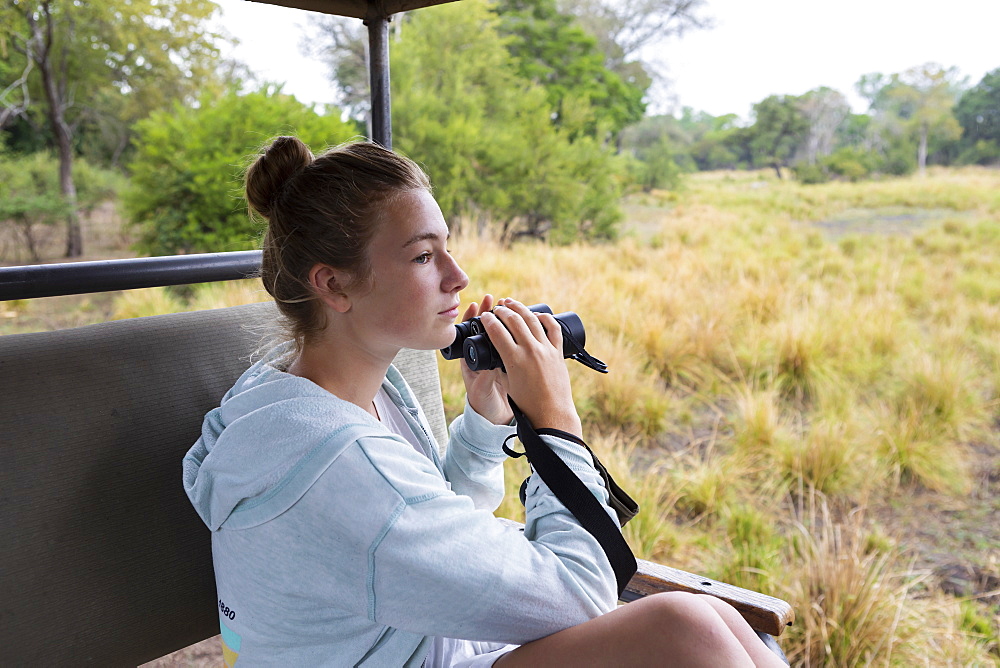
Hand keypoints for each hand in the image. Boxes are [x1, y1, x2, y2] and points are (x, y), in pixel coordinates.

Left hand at [461, 295, 512, 424]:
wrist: (496, 418)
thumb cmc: (484, 405)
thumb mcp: (482, 391)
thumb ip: (485, 378)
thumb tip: (489, 365)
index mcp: (472, 360)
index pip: (469, 333)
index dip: (471, 318)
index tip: (475, 306)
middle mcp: (483, 356)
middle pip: (483, 329)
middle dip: (487, 312)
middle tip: (492, 298)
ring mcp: (496, 358)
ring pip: (499, 333)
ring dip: (502, 318)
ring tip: (507, 303)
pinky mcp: (510, 363)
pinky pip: (512, 343)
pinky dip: (516, 331)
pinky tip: (523, 321)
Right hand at [479, 299, 581, 435]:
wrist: (551, 412)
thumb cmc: (527, 403)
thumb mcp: (507, 383)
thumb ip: (501, 364)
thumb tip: (497, 351)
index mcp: (514, 359)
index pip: (497, 331)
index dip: (488, 320)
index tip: (484, 316)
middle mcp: (531, 351)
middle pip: (514, 320)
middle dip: (502, 310)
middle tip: (496, 308)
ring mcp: (546, 349)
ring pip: (532, 319)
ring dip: (520, 308)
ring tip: (511, 303)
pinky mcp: (558, 351)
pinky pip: (553, 327)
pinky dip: (544, 317)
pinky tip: (536, 314)